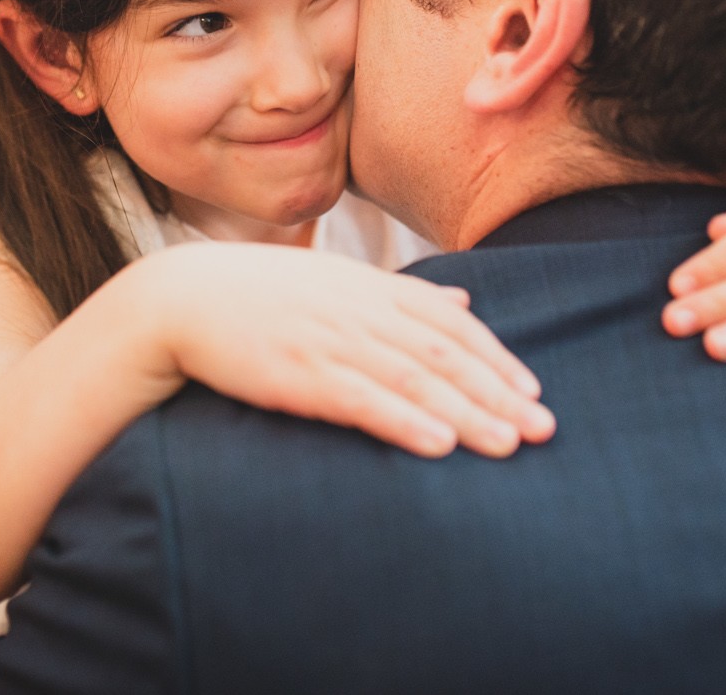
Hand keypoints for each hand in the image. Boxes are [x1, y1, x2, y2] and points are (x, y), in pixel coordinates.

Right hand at [131, 243, 555, 458]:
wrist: (181, 298)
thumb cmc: (261, 294)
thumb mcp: (336, 282)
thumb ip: (401, 295)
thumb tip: (462, 297)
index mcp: (370, 287)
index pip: (450, 321)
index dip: (496, 355)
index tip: (533, 389)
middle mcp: (358, 311)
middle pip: (443, 354)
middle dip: (498, 393)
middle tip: (545, 428)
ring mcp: (329, 340)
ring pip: (413, 379)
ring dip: (466, 412)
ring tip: (508, 444)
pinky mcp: (297, 373)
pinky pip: (361, 400)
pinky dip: (404, 421)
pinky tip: (438, 444)